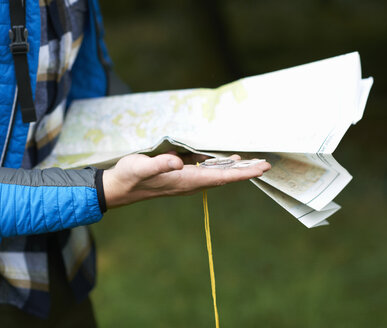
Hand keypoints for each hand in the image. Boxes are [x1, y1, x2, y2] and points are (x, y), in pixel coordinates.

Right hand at [102, 153, 270, 207]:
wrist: (120, 187)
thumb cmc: (131, 177)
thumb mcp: (142, 167)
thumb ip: (159, 165)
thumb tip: (178, 162)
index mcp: (186, 180)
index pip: (221, 177)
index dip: (242, 173)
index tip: (260, 169)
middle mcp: (190, 181)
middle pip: (224, 177)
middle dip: (245, 171)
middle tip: (266, 164)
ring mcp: (186, 178)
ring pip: (217, 173)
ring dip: (235, 168)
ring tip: (253, 162)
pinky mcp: (181, 173)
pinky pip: (206, 169)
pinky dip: (219, 164)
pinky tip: (226, 159)